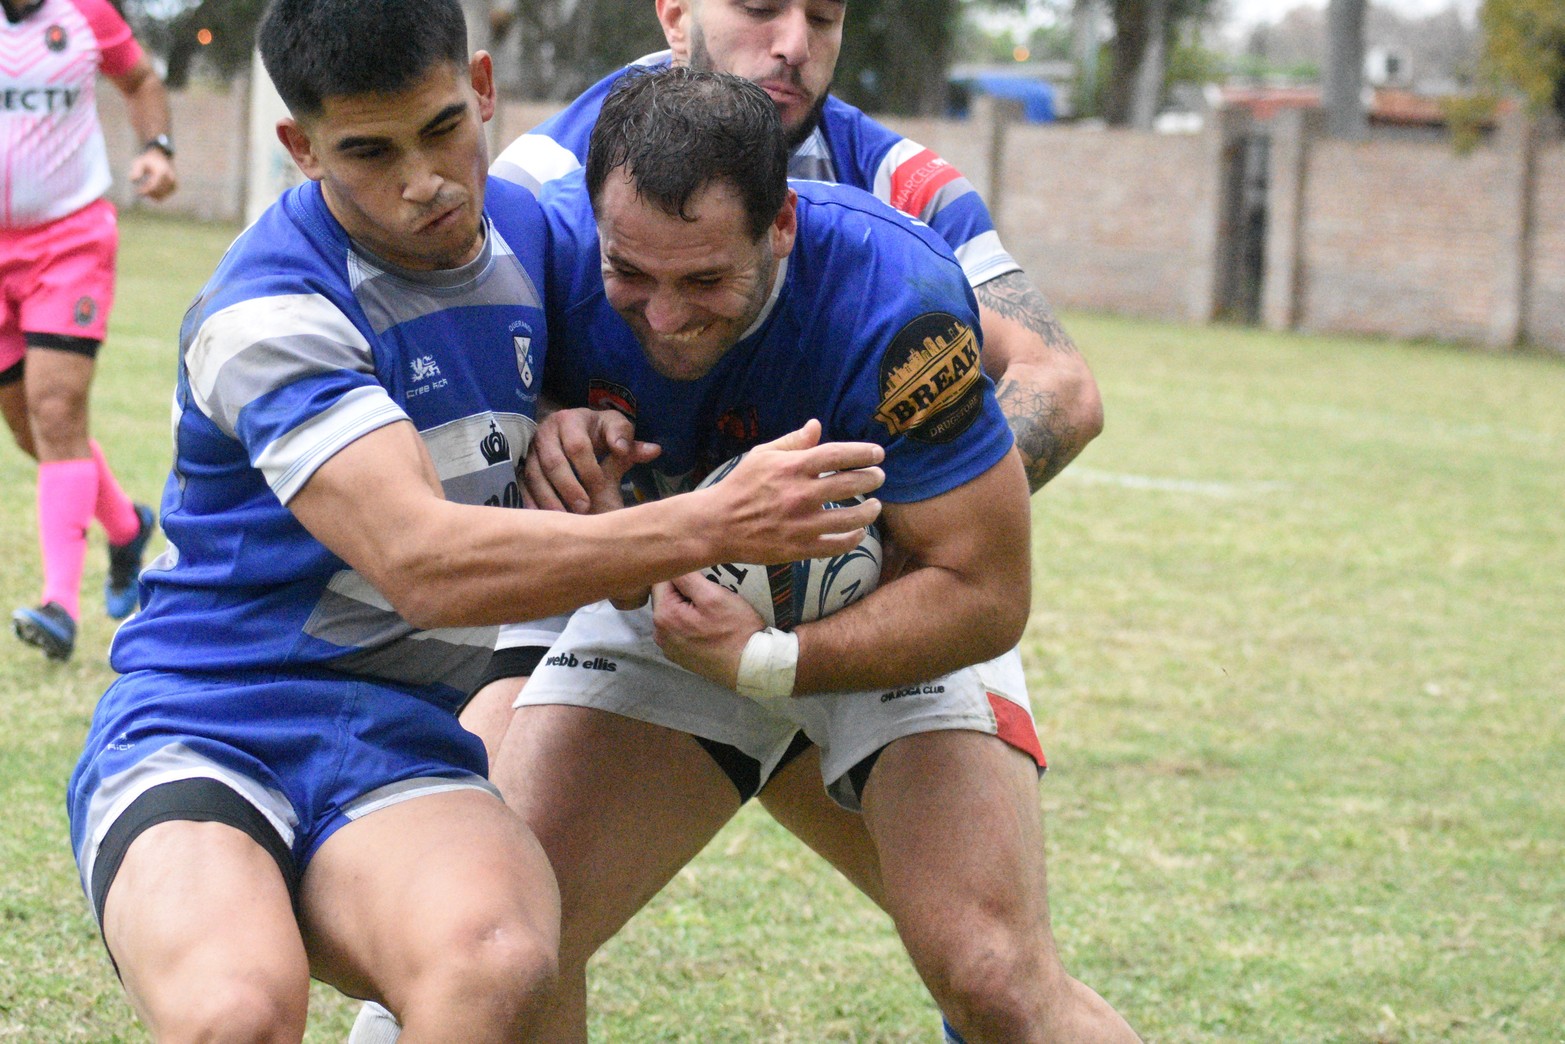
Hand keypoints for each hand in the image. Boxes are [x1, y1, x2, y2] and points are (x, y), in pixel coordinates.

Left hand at [129, 150, 176, 200]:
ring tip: (145, 188)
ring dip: (151, 195)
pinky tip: (151, 189)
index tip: (138, 191)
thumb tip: (132, 179)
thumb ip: (136, 170)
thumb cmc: (148, 161)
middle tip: (139, 191)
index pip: (154, 185)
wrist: (161, 158)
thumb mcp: (140, 162)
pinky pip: (163, 197)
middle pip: (157, 192)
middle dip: (148, 193)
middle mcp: (170, 178)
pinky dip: (156, 195)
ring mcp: (174, 184)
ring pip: (160, 196)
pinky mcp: (174, 188)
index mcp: (162, 172)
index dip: (146, 190)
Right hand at [522, 407, 659, 513]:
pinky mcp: (521, 466)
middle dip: (568, 487)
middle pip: (552, 462)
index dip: (588, 468)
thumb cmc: (599, 432)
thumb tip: (653, 450)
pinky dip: (532, 503)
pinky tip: (546, 520)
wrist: (572, 430)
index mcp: (570, 419)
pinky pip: (522, 486)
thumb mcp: (615, 432)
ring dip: (549, 499)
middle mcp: (545, 432)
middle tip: (584, 509)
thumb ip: (631, 443)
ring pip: (534, 476)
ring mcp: (529, 450)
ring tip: (566, 519)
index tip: (599, 487)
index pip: (577, 445)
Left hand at [651, 572, 764, 688]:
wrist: (750, 666)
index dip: (683, 573)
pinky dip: (691, 622)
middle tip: (711, 592)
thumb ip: (686, 577)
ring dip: (689, 606)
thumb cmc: (735, 630)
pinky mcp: (680, 655)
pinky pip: (680, 628)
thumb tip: (671, 562)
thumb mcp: (713, 595)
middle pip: (666, 596)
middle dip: (685, 590)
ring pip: (674, 612)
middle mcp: (659, 633)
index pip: (661, 579)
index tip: (702, 576)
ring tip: (712, 609)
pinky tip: (710, 625)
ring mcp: (669, 646)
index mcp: (663, 616)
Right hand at [697, 419, 884, 565]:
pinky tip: (859, 533)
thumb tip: (816, 425)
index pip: (837, 455)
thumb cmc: (739, 486)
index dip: (862, 452)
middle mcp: (801, 494)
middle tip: (879, 477)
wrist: (716, 525)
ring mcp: (802, 524)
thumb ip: (792, 442)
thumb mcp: (761, 455)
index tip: (878, 453)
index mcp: (792, 468)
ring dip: (869, 511)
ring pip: (851, 518)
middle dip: (872, 478)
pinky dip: (853, 539)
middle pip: (850, 484)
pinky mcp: (800, 548)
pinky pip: (837, 545)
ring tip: (875, 506)